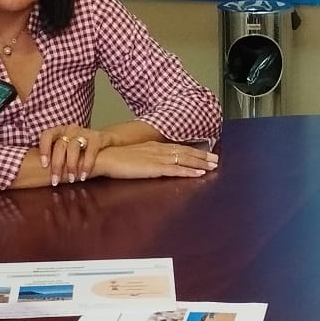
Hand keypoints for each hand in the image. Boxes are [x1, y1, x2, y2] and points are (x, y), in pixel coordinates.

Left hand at [38, 124, 110, 184]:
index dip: (44, 149)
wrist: (106, 142)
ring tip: (71, 180)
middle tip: (56, 181)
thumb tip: (36, 171)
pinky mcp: (98, 138)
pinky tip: (84, 176)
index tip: (44, 164)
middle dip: (57, 165)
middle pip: (60, 145)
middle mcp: (70, 129)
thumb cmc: (80, 150)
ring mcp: (84, 132)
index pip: (47, 135)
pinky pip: (91, 151)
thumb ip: (54, 154)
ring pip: (73, 147)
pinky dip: (87, 164)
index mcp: (59, 131)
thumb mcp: (66, 148)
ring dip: (71, 165)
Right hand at [91, 141, 218, 180]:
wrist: (103, 157)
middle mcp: (158, 149)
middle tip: (216, 159)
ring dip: (200, 162)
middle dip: (202, 155)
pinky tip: (199, 173)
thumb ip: (144, 158)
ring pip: (184, 159)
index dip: (192, 150)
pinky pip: (176, 170)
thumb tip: (150, 163)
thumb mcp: (132, 156)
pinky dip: (189, 171)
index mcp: (153, 146)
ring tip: (213, 166)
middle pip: (184, 151)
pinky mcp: (154, 168)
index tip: (204, 153)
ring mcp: (157, 158)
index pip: (177, 147)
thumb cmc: (113, 159)